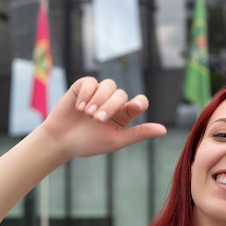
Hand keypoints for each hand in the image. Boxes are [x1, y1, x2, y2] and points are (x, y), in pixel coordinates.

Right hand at [42, 77, 166, 157]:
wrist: (61, 142)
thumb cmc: (89, 143)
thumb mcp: (116, 141)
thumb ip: (139, 133)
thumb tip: (164, 130)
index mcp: (124, 115)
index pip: (139, 102)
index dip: (139, 102)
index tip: (134, 106)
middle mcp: (113, 102)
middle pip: (121, 94)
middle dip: (109, 106)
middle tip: (97, 120)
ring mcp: (98, 93)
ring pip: (108, 85)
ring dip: (98, 100)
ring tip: (87, 114)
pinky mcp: (82, 87)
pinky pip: (90, 82)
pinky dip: (86, 94)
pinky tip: (79, 107)